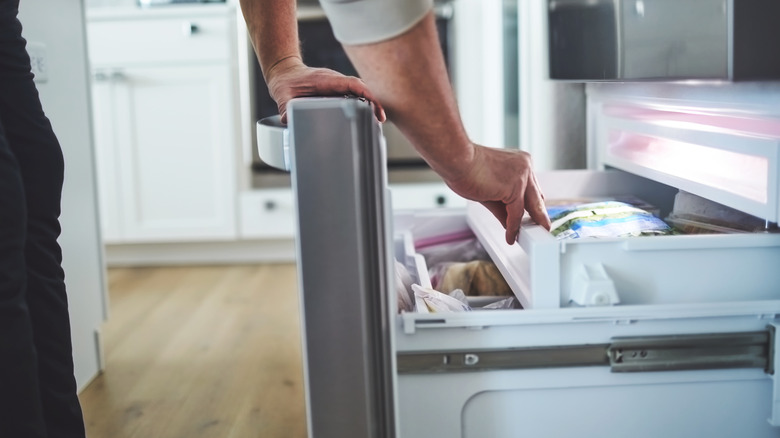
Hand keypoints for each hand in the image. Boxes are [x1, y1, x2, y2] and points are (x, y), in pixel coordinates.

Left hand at [266, 56, 385, 123]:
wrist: (284, 73)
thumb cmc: (286, 82)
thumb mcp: (282, 97)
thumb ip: (285, 109)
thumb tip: (288, 121)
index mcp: (325, 80)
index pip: (351, 84)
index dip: (365, 93)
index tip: (373, 105)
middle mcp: (335, 81)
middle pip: (360, 88)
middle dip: (372, 101)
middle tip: (380, 119)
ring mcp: (337, 85)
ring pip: (359, 92)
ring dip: (369, 103)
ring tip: (377, 120)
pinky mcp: (337, 90)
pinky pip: (354, 95)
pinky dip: (362, 104)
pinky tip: (367, 117)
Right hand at [443, 145, 551, 243]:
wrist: (456, 159)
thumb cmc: (465, 168)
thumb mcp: (488, 190)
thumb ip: (501, 207)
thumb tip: (508, 222)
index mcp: (520, 162)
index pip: (531, 188)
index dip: (532, 205)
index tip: (533, 217)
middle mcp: (525, 167)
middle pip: (536, 197)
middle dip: (538, 216)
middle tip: (541, 229)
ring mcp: (522, 176)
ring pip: (530, 206)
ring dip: (527, 224)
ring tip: (527, 238)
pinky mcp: (515, 187)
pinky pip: (516, 213)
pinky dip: (513, 227)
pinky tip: (510, 236)